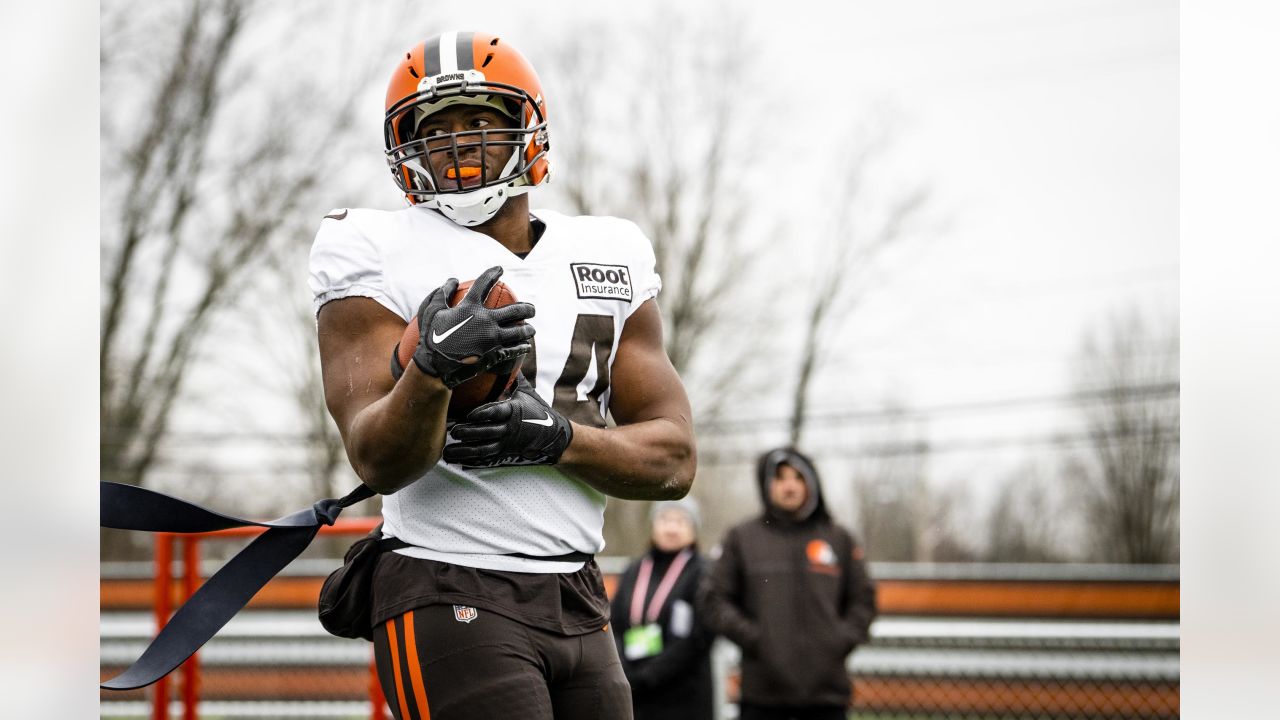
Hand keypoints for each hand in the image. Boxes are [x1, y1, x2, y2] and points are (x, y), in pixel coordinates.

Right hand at [412, 266, 534, 387]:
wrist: (434, 365)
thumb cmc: (430, 337)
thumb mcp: (431, 311)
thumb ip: (442, 293)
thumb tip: (453, 280)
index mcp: (470, 306)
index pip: (484, 283)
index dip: (493, 273)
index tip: (500, 269)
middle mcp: (485, 320)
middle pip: (515, 310)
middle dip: (527, 308)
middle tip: (532, 309)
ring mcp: (491, 338)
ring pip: (519, 331)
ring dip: (527, 329)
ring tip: (531, 329)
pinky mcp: (494, 354)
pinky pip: (513, 350)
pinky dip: (521, 348)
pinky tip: (526, 346)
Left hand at [443, 375, 573, 466]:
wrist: (553, 436)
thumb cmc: (536, 410)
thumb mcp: (525, 391)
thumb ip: (511, 375)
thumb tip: (500, 350)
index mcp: (514, 411)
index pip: (496, 412)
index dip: (482, 414)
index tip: (468, 414)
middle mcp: (509, 429)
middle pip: (486, 433)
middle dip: (468, 433)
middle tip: (451, 431)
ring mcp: (506, 444)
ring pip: (483, 450)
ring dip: (464, 452)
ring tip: (447, 452)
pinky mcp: (504, 455)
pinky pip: (486, 460)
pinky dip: (472, 462)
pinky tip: (457, 462)